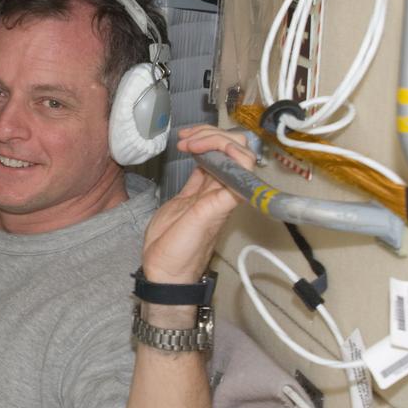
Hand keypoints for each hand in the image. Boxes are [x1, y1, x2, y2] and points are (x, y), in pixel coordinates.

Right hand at [141, 125, 257, 283]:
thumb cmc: (183, 254)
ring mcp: (207, 192)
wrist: (165, 270)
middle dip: (212, 137)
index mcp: (228, 197)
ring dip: (203, 141)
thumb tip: (236, 178)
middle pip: (230, 152)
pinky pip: (200, 167)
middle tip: (188, 139)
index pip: (242, 160)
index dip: (224, 145)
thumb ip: (217, 201)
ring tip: (183, 140)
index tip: (198, 145)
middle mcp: (221, 191)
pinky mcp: (191, 194)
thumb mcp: (201, 224)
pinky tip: (185, 149)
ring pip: (215, 155)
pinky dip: (195, 153)